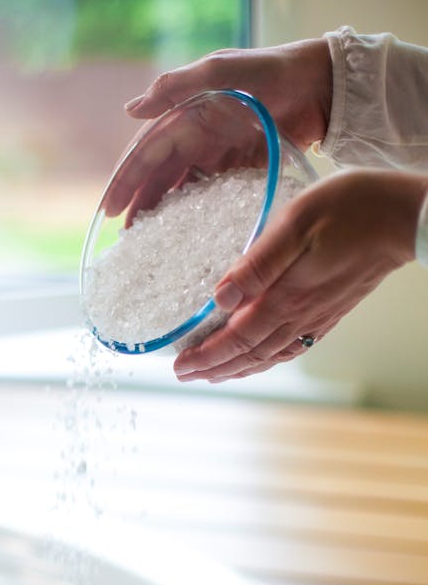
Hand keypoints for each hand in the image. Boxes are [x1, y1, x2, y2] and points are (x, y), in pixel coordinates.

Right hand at [104, 39, 332, 221]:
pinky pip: (211, 198)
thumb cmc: (271, 71)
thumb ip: (176, 88)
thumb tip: (130, 110)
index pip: (146, 154)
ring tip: (149, 243)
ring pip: (181, 190)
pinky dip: (196, 216)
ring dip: (163, 214)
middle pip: (159, 178)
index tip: (110, 211)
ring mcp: (218, 156)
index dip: (126, 182)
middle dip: (139, 206)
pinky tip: (187, 237)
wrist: (321, 85)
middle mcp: (197, 137)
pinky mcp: (240, 171)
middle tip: (125, 238)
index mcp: (186, 116)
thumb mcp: (220, 71)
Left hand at [173, 169, 427, 382]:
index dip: (206, 357)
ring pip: (270, 355)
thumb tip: (220, 296)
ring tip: (214, 373)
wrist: (405, 218)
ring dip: (239, 368)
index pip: (236, 340)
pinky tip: (261, 358)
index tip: (179, 367)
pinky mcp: (331, 312)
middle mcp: (300, 317)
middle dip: (214, 368)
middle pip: (249, 355)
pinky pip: (291, 348)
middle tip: (185, 375)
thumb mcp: (295, 222)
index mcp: (286, 298)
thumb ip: (257, 263)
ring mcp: (317, 318)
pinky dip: (268, 359)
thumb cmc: (352, 208)